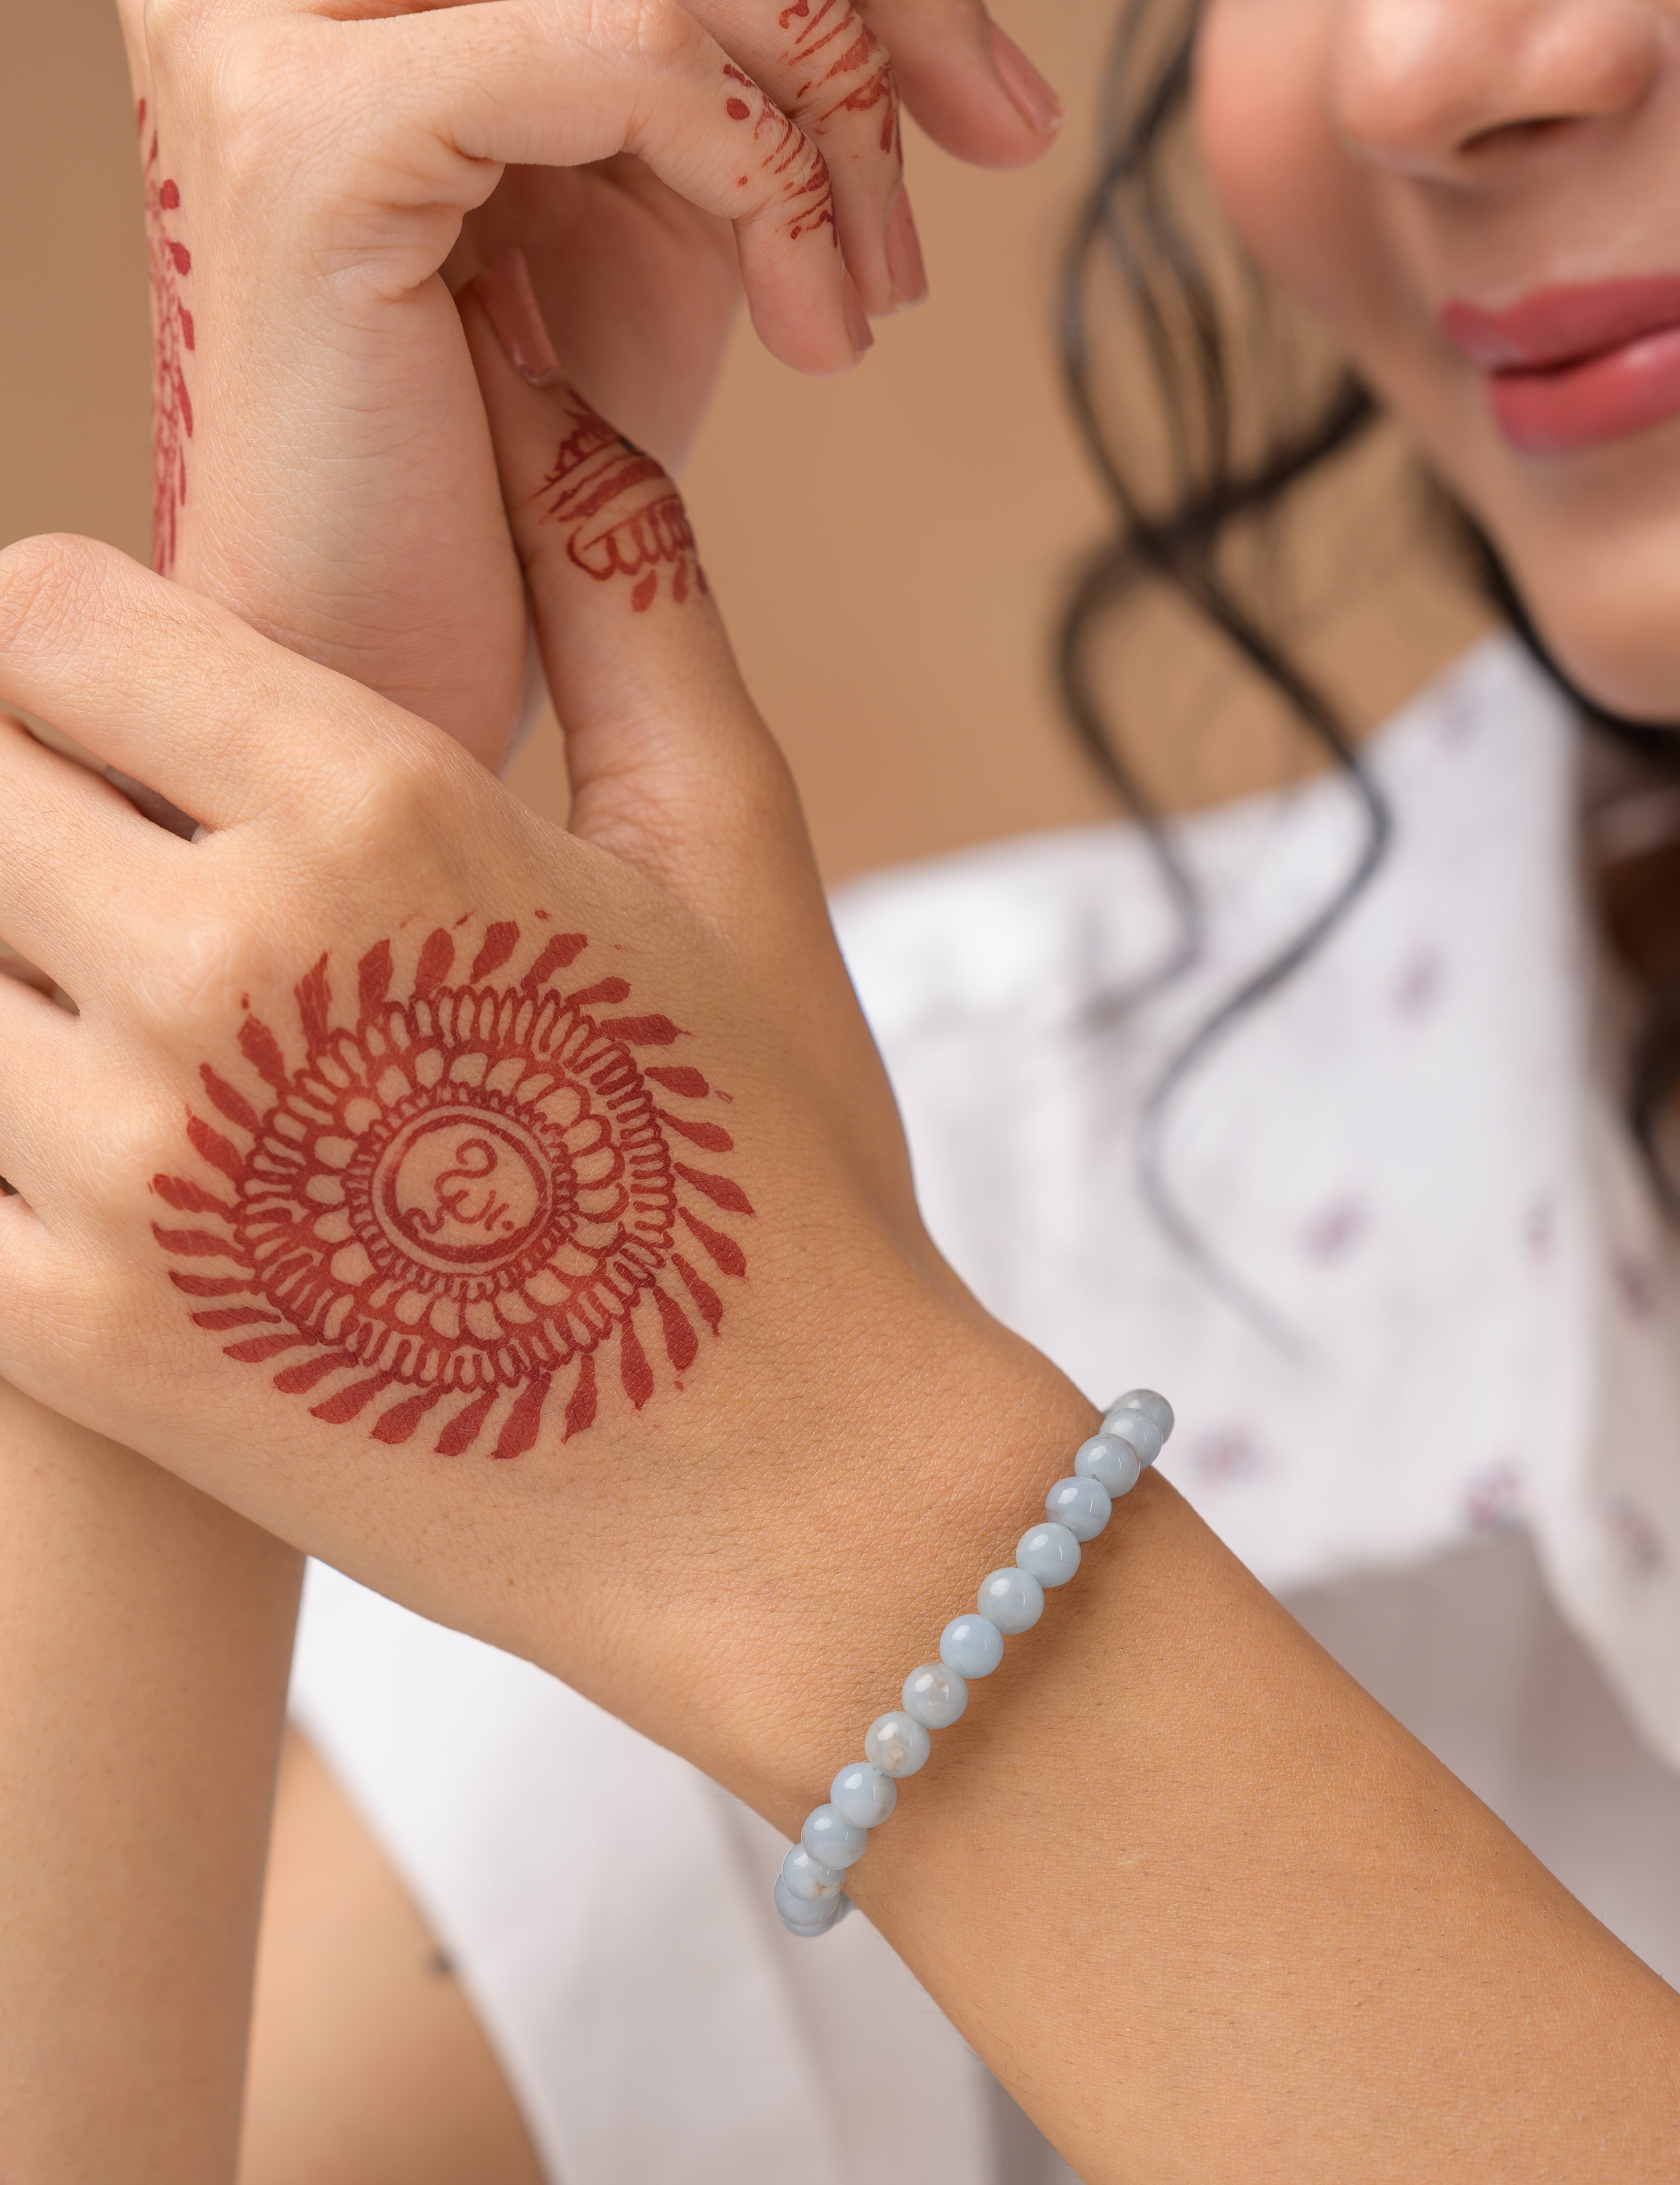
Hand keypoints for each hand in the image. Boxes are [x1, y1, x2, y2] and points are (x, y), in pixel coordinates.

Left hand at [0, 290, 1076, 1803]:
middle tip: (135, 892)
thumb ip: (618, 597)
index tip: (120, 716)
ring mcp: (128, 1170)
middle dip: (31, 809)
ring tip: (149, 1049)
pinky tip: (127, 1179)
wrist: (798, 1502)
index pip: (45, 618)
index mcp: (374, 811)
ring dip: (21, 992)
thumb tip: (550, 384)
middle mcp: (220, 967)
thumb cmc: (776, 1173)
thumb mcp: (733, 853)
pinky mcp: (82, 1345)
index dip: (67, 648)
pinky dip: (4, 1156)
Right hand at [118, 0, 1063, 764]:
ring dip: (831, 108)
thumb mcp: (659, 222)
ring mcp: (271, 27)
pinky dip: (767, 176)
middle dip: (875, 2)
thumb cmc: (512, 482)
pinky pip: (624, 51)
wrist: (383, 678)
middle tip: (997, 138)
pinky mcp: (312, 138)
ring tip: (868, 291)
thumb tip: (932, 21)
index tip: (992, 100)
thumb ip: (741, 83)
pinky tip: (815, 327)